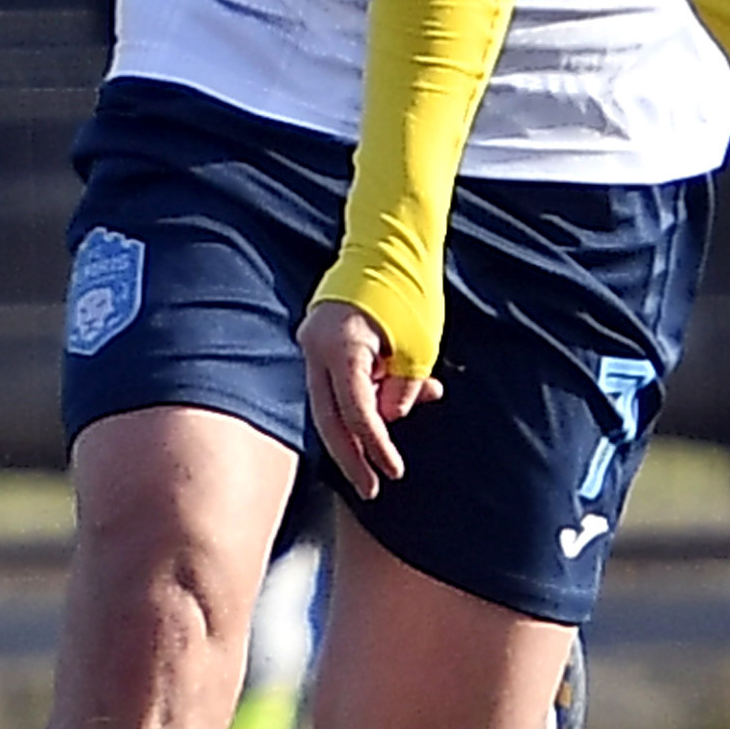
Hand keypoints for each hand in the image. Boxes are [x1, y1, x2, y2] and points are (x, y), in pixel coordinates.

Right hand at [301, 297, 438, 488]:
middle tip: (372, 487)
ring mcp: (311, 342)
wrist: (385, 241)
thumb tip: (389, 420)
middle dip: (352, 456)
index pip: (356, 413)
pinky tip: (389, 400)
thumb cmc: (406, 289)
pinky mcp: (318, 339)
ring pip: (330, 402)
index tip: (393, 471)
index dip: (376, 447)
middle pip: (330, 418)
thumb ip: (403, 387)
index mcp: (341, 348)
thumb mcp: (418, 344)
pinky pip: (334, 382)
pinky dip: (359, 395)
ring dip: (361, 423)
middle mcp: (315, 348)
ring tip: (393, 436)